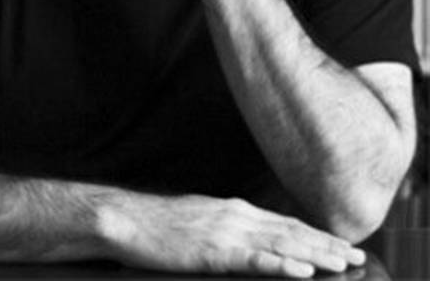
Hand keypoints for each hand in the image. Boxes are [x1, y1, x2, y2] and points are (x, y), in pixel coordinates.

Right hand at [105, 193, 366, 277]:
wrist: (124, 219)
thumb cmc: (153, 225)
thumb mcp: (196, 221)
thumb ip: (223, 228)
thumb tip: (244, 240)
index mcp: (231, 209)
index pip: (283, 222)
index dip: (314, 234)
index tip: (339, 244)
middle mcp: (235, 216)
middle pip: (291, 231)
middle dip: (326, 244)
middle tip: (356, 257)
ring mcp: (225, 232)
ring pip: (282, 243)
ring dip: (316, 254)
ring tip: (343, 264)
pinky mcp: (213, 251)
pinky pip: (256, 259)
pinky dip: (282, 263)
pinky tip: (302, 270)